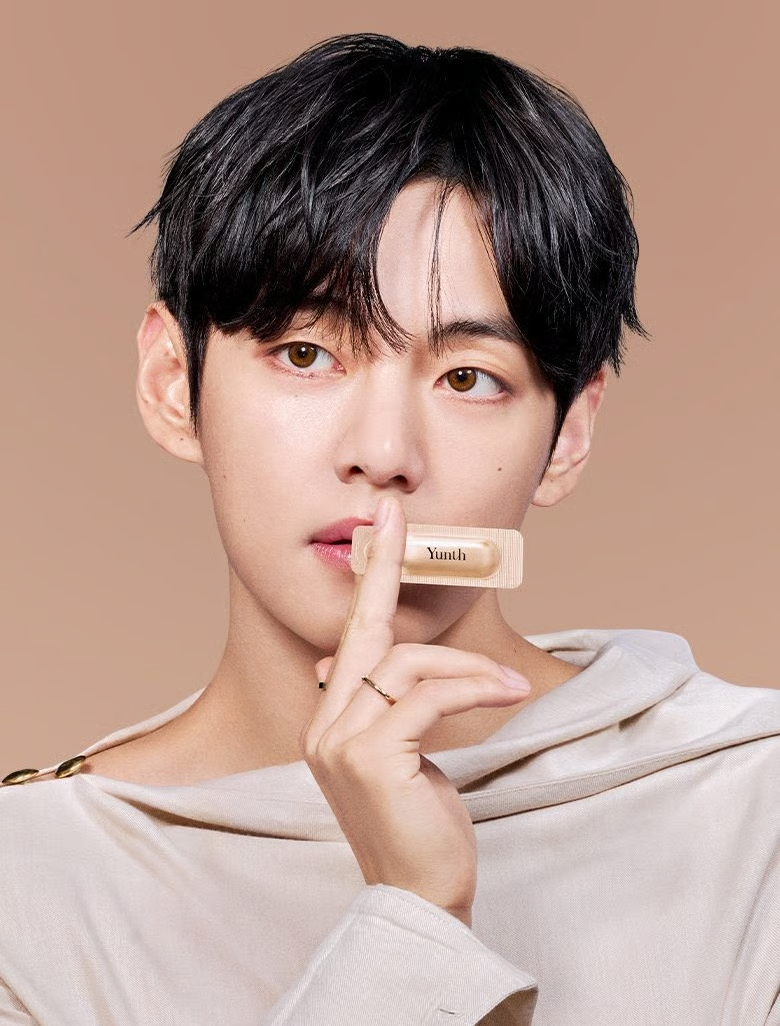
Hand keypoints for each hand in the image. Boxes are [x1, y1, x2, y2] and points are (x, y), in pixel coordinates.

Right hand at [302, 495, 530, 925]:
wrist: (421, 895)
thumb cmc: (420, 823)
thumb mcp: (403, 756)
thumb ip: (392, 708)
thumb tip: (392, 665)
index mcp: (330, 720)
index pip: (349, 637)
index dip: (366, 579)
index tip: (379, 527)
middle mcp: (323, 724)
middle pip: (362, 631)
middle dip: (381, 568)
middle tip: (396, 517)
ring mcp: (339, 740)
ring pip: (405, 663)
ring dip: (465, 669)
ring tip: (506, 687)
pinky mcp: (369, 756)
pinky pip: (426, 695)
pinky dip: (470, 687)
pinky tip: (503, 693)